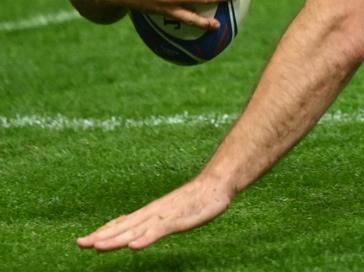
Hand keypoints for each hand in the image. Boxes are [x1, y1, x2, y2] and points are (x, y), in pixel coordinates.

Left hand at [77, 175, 232, 251]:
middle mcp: (152, 214)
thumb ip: (154, 221)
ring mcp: (164, 216)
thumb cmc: (195, 200)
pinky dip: (146, 239)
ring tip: (98, 246)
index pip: (121, 224)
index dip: (102, 232)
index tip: (82, 241)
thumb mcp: (171, 212)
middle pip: (123, 227)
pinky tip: (134, 246)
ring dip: (116, 239)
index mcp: (150, 213)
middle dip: (101, 236)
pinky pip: (159, 231)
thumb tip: (139, 231)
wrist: (215, 184)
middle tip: (80, 244)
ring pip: (136, 230)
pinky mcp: (178, 220)